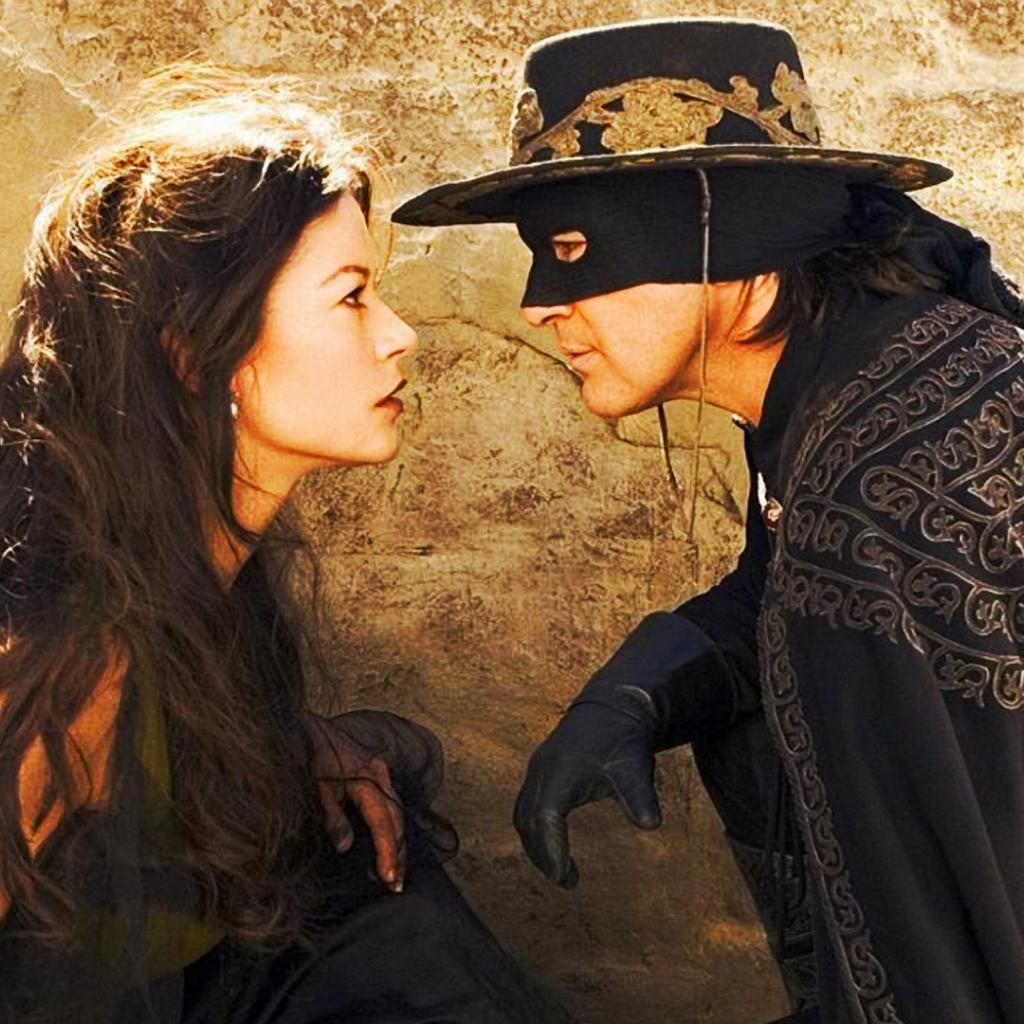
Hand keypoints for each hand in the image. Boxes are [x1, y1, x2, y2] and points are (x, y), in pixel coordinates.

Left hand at [303, 711, 405, 891]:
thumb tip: (345, 847)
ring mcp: (379, 770)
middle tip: (396, 885)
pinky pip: (389, 801)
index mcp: (368, 778)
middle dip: (398, 852)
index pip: (384, 822)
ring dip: (396, 841)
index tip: (389, 878)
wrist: (300, 725)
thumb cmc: (306, 755)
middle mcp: (380, 773)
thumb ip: (332, 816)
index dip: (387, 852)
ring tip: (393, 871)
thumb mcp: (315, 788)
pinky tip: (384, 842)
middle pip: (398, 819)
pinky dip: (390, 825)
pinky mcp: (372, 770)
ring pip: (396, 810)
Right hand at [513, 703, 661, 887]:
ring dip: (537, 845)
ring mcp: (538, 768)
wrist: (615, 705)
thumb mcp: (636, 767)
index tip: (564, 877)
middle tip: (566, 881)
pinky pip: (528, 806)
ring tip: (562, 872)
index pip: (546, 817)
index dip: (551, 849)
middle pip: (528, 820)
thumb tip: (651, 824)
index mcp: (560, 770)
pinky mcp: (541, 769)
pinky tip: (557, 845)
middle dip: (542, 854)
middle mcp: (542, 769)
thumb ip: (640, 796)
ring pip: (524, 814)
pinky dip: (536, 830)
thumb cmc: (625, 738)